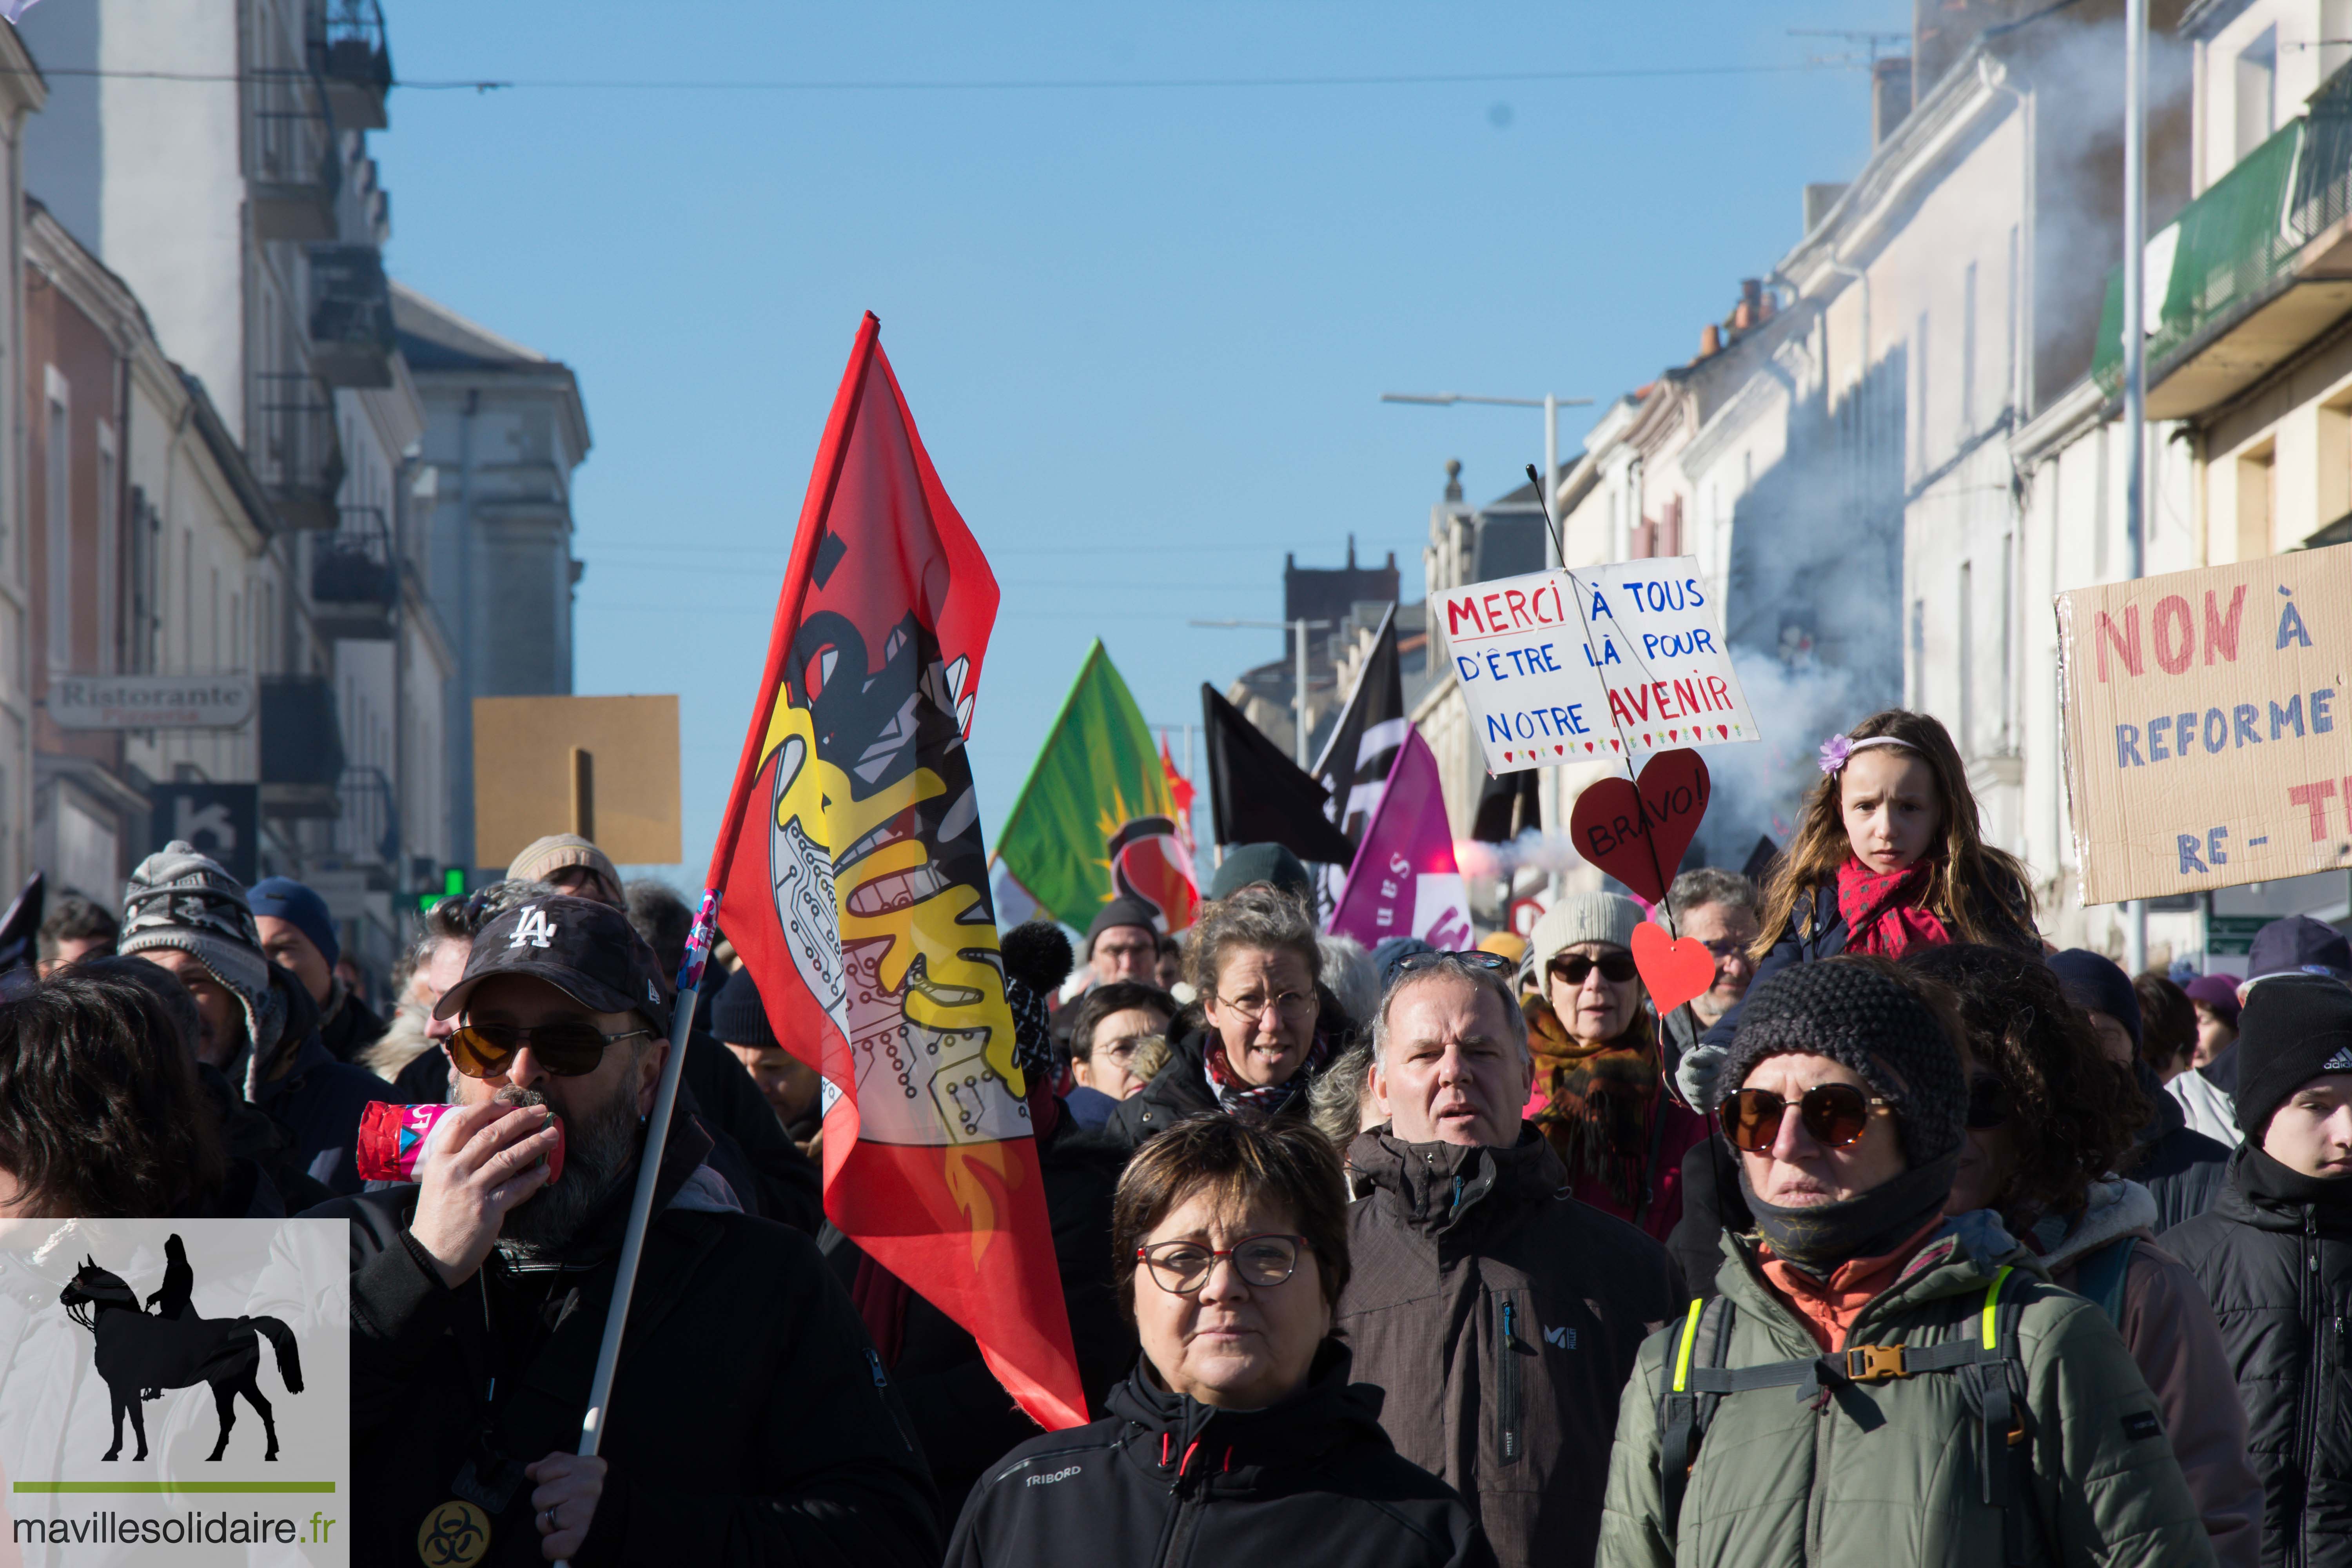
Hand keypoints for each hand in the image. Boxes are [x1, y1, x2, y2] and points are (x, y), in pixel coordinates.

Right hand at [406, 1101, 559, 1286]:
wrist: (431, 1256)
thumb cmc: (437, 1218)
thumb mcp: (438, 1183)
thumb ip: (459, 1161)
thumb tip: (492, 1140)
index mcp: (439, 1161)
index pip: (462, 1124)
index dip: (486, 1109)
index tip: (508, 1103)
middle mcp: (454, 1171)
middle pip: (491, 1135)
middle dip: (520, 1119)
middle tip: (542, 1111)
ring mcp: (471, 1190)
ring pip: (508, 1157)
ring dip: (535, 1143)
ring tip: (553, 1135)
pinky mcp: (487, 1210)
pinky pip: (517, 1188)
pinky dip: (534, 1178)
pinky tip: (546, 1171)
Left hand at [526, 1453, 604, 1561]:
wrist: (631, 1526)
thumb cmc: (607, 1500)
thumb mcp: (590, 1472)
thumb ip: (559, 1465)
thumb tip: (531, 1469)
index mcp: (589, 1467)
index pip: (547, 1470)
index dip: (549, 1483)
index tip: (560, 1489)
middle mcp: (585, 1487)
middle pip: (539, 1496)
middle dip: (549, 1506)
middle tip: (569, 1509)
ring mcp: (580, 1512)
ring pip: (541, 1520)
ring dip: (552, 1527)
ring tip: (571, 1524)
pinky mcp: (576, 1539)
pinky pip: (547, 1545)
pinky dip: (555, 1547)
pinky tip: (569, 1540)